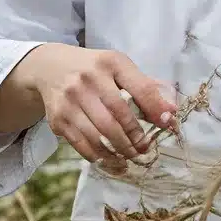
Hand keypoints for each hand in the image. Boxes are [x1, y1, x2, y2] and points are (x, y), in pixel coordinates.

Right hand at [29, 44, 177, 163]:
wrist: (49, 67)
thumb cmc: (94, 69)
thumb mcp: (118, 67)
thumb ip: (144, 86)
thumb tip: (170, 112)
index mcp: (110, 63)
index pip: (139, 88)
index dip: (156, 109)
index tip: (168, 124)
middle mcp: (88, 79)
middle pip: (117, 117)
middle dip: (135, 138)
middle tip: (144, 149)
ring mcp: (70, 100)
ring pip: (99, 134)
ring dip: (118, 151)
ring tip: (130, 156)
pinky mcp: (57, 118)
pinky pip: (81, 143)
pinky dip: (98, 155)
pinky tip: (109, 158)